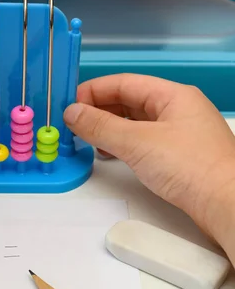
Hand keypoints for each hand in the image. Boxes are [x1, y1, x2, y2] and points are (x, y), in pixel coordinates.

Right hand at [63, 73, 234, 259]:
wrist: (229, 206)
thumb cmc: (191, 167)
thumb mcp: (137, 142)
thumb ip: (100, 126)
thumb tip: (71, 113)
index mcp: (173, 95)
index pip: (124, 82)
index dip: (93, 90)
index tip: (69, 104)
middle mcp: (177, 109)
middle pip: (128, 101)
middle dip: (98, 109)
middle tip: (72, 123)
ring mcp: (179, 133)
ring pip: (134, 122)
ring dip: (108, 127)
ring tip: (86, 139)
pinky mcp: (178, 156)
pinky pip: (142, 140)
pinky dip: (121, 143)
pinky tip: (109, 154)